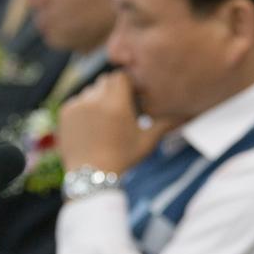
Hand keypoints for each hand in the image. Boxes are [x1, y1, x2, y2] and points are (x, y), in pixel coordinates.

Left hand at [56, 71, 175, 174]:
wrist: (90, 177)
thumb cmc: (123, 159)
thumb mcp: (147, 142)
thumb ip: (165, 123)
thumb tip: (188, 113)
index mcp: (116, 104)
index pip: (121, 76)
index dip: (127, 85)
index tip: (130, 97)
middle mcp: (95, 100)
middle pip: (105, 81)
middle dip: (112, 91)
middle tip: (118, 110)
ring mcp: (77, 105)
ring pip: (90, 91)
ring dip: (97, 100)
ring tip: (103, 122)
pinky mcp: (65, 112)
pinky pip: (77, 101)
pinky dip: (83, 109)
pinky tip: (90, 127)